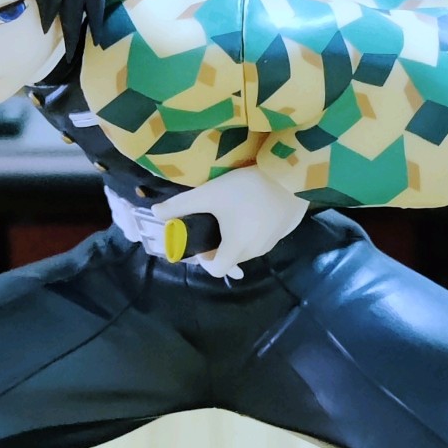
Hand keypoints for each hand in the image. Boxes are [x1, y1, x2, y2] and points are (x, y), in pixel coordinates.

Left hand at [151, 165, 308, 280]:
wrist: (292, 176)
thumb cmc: (248, 188)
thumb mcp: (210, 194)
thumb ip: (181, 205)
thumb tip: (155, 213)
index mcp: (235, 248)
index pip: (216, 271)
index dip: (204, 260)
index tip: (201, 241)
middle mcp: (254, 252)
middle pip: (230, 258)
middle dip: (218, 246)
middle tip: (213, 221)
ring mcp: (271, 243)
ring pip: (247, 248)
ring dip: (236, 237)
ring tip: (233, 211)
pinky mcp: (283, 231)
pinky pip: (262, 238)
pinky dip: (253, 230)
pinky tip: (252, 208)